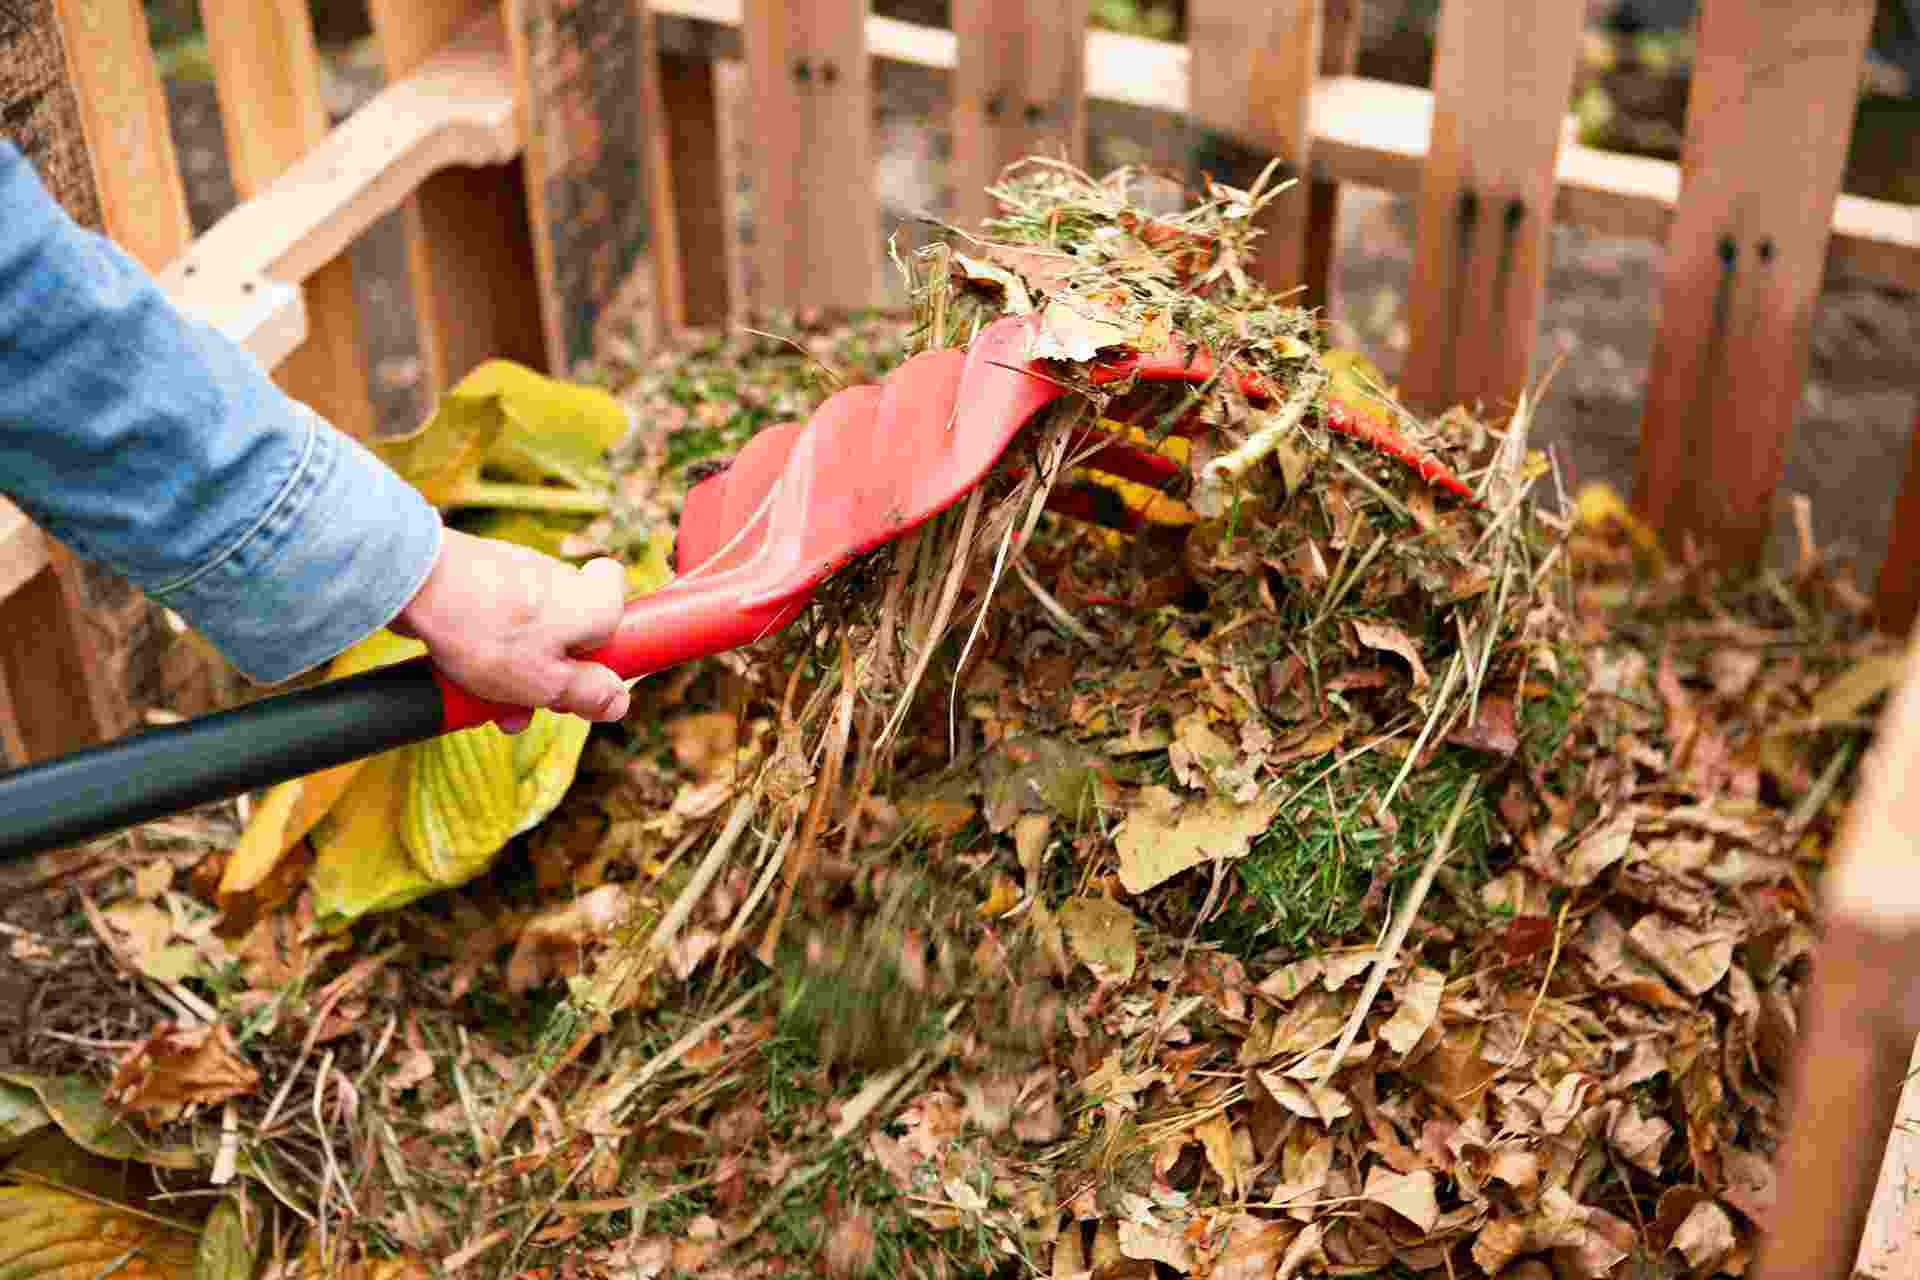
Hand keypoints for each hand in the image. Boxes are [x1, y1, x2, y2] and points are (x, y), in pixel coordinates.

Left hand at [392, 528, 630, 733]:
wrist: (416, 584)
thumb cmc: (490, 633)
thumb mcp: (548, 684)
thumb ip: (588, 694)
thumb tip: (619, 703)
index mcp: (593, 600)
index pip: (619, 599)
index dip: (609, 636)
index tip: (589, 669)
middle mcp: (561, 577)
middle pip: (569, 626)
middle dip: (549, 670)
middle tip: (526, 702)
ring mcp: (517, 571)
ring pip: (528, 626)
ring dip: (512, 664)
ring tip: (482, 694)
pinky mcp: (478, 573)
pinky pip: (493, 617)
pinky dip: (483, 643)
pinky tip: (460, 668)